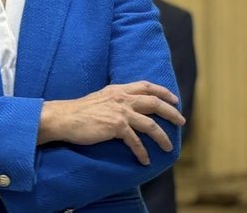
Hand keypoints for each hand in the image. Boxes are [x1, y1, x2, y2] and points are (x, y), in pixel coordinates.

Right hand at [38, 81, 183, 165]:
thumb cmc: (79, 111)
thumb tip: (126, 105)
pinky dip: (142, 152)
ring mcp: (120, 112)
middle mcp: (122, 98)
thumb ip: (115, 99)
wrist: (65, 117)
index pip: (146, 86)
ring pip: (150, 124)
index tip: (174, 98)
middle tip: (181, 120)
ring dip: (162, 137)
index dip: (162, 91)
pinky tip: (145, 160)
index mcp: (119, 89)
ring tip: (169, 147)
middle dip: (171, 112)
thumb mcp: (101, 97)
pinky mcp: (116, 126)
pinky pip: (135, 141)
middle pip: (154, 102)